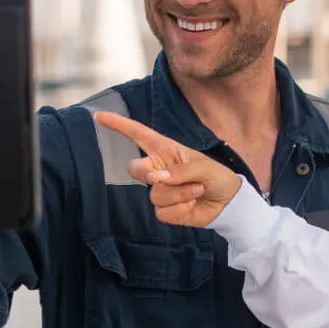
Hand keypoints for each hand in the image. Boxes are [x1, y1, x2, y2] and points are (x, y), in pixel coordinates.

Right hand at [94, 112, 242, 226]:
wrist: (228, 203)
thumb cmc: (217, 177)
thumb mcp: (203, 167)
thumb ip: (179, 171)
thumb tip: (156, 179)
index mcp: (166, 150)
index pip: (139, 135)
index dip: (119, 125)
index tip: (100, 116)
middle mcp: (159, 169)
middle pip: (135, 169)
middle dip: (147, 174)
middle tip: (163, 178)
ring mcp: (160, 190)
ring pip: (155, 194)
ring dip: (179, 194)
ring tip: (197, 190)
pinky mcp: (165, 209)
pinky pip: (162, 211)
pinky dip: (180, 208)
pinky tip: (192, 204)